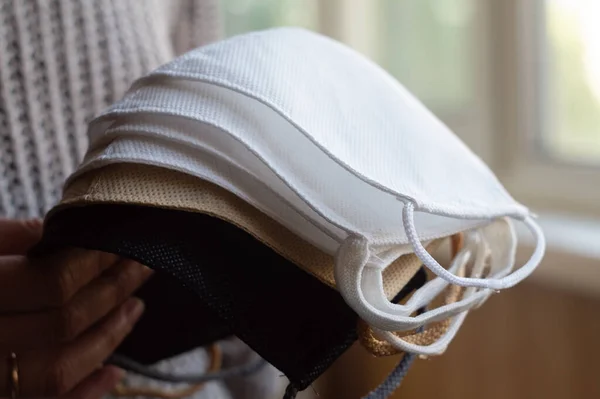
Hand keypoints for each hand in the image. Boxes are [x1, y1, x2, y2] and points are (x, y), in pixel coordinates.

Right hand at [0, 219, 151, 397]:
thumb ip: (9, 238)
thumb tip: (62, 232)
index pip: (54, 282)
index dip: (96, 262)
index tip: (122, 244)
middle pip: (66, 323)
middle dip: (114, 291)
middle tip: (142, 268)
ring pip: (60, 370)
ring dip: (108, 338)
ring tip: (135, 309)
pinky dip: (84, 392)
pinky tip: (114, 371)